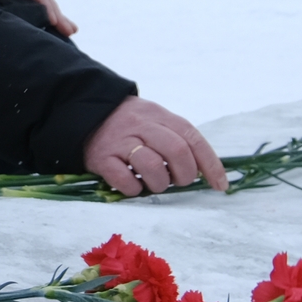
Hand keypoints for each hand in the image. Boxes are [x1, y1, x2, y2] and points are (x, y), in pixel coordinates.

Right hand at [83, 96, 227, 196]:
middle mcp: (140, 125)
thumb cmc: (126, 123)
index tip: (220, 186)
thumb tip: (204, 169)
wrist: (81, 112)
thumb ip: (175, 137)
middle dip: (185, 174)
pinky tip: (132, 184)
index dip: (210, 164)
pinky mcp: (101, 158)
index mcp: (158, 114)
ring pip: (153, 167)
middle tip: (178, 181)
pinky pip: (125, 181)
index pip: (192, 138)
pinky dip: (134, 189)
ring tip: (154, 183)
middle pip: (176, 150)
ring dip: (160, 183)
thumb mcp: (152, 119)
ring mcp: (119, 141)